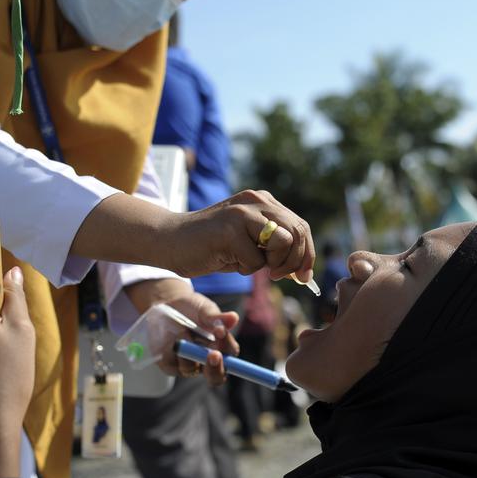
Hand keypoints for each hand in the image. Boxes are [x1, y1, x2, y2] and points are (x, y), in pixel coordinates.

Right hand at [72, 190, 315, 283]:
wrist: (170, 241)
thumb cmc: (212, 247)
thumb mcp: (250, 245)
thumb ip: (276, 250)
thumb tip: (304, 271)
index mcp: (263, 201)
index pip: (300, 226)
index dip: (306, 254)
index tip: (304, 277)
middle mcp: (256, 201)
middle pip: (297, 232)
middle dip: (294, 261)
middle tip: (278, 276)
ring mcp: (243, 212)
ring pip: (283, 242)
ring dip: (271, 264)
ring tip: (247, 264)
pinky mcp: (230, 228)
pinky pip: (256, 260)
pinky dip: (244, 269)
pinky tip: (225, 259)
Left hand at [124, 278, 239, 385]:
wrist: (167, 304)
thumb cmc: (192, 309)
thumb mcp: (204, 309)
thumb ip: (217, 318)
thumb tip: (234, 318)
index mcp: (221, 348)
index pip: (230, 356)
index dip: (227, 347)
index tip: (220, 332)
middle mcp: (206, 361)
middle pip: (216, 377)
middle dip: (215, 368)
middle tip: (214, 355)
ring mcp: (188, 365)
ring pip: (190, 369)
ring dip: (187, 350)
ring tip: (183, 329)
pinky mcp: (170, 365)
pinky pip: (171, 364)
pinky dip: (170, 349)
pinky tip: (169, 337)